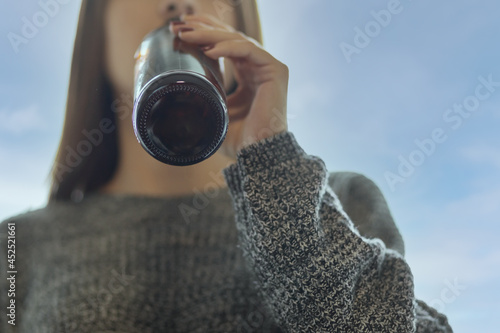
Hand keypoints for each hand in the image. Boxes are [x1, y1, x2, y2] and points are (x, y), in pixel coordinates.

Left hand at [170, 14, 288, 158]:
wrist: (257, 154)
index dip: (204, 34)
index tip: (179, 30)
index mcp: (247, 76)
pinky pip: (249, 51)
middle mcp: (258, 68)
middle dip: (203, 28)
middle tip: (179, 25)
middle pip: (230, 37)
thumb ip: (206, 94)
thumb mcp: (215, 112)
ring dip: (211, 35)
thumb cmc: (239, 140)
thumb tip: (179, 86)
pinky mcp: (276, 71)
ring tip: (188, 35)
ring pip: (237, 40)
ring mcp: (268, 68)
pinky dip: (229, 47)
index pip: (226, 46)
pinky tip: (210, 49)